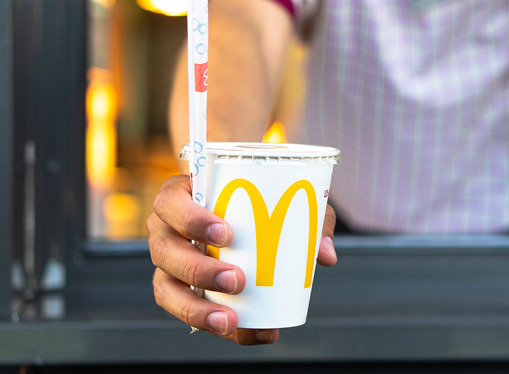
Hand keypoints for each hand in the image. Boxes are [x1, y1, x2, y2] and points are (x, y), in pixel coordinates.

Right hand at [147, 174, 337, 344]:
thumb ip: (311, 219)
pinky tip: (247, 331)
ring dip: (196, 308)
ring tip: (232, 319)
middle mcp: (165, 230)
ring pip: (166, 289)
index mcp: (180, 196)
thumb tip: (325, 255)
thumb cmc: (260, 199)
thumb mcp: (287, 198)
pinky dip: (214, 324)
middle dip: (198, 269)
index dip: (191, 220)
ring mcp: (168, 263)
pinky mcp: (180, 290)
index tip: (226, 235)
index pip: (168, 203)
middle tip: (237, 279)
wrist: (248, 214)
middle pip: (164, 251)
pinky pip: (188, 312)